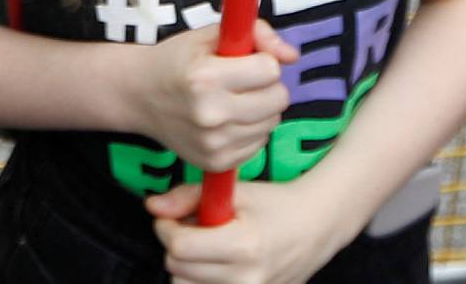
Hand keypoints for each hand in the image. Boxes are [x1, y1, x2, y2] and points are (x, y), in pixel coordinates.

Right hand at [128, 21, 295, 172]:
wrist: (140, 96)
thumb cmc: (178, 59)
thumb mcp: (210, 35)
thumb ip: (256, 34)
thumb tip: (293, 55)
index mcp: (207, 77)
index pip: (270, 70)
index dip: (262, 60)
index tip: (246, 59)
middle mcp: (211, 115)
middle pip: (277, 100)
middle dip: (267, 85)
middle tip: (244, 80)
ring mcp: (213, 144)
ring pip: (271, 123)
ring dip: (261, 109)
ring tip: (234, 98)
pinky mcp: (216, 163)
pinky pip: (258, 145)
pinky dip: (250, 130)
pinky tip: (228, 119)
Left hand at [147, 172, 351, 283]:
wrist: (313, 229)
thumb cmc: (274, 205)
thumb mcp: (233, 191)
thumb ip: (188, 197)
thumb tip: (152, 206)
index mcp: (243, 245)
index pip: (181, 248)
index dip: (167, 228)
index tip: (171, 217)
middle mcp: (247, 279)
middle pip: (179, 273)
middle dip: (175, 248)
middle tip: (188, 230)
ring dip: (186, 270)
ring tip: (204, 250)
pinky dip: (201, 282)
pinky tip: (212, 267)